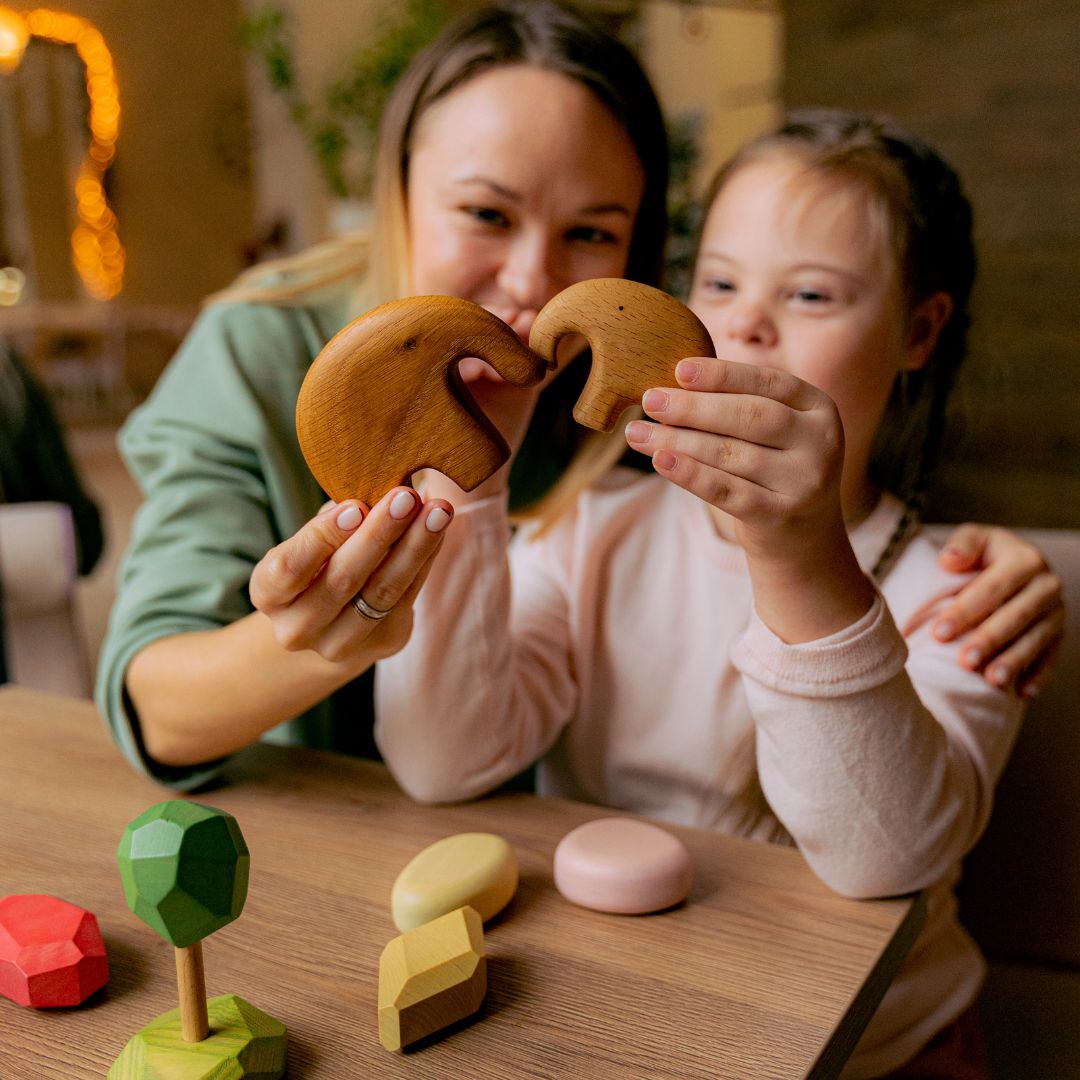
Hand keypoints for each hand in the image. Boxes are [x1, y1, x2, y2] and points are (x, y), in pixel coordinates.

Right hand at [249, 488, 451, 664]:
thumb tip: (376, 490)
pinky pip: (407, 597)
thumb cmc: (316, 563)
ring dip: (414, 548)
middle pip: (342, 580)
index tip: (355, 506)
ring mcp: (339, 644)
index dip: (322, 537)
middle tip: (405, 497)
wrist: (328, 623)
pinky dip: (425, 560)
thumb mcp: (310, 542)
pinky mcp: (382, 644)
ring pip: (382, 592)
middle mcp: (297, 628)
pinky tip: (438, 531)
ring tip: (437, 512)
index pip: (290, 567)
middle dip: (378, 534)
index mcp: (268, 594)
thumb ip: (334, 521)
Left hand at [626, 356, 873, 642]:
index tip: (679, 370)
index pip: (768, 382)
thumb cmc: (772, 470)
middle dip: (694, 408)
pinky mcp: (783, 515)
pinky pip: (728, 491)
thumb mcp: (772, 434)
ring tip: (638, 433)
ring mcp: (805, 481)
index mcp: (819, 408)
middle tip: (650, 401)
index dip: (722, 375)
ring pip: (732, 454)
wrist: (803, 539)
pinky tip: (661, 461)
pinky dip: (691, 475)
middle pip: (750, 416)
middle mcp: (821, 441)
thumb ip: (737, 406)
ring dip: (679, 441)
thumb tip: (671, 386)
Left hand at [932, 523, 1064, 696]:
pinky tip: (1022, 692)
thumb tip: (948, 560)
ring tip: (991, 681)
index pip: (992, 588)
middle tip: (964, 661)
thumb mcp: (974, 538)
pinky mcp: (1059, 635)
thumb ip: (962, 545)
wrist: (1014, 565)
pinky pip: (1052, 657)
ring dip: (1014, 661)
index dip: (965, 611)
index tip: (939, 632)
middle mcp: (1047, 585)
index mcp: (1025, 559)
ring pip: (1036, 640)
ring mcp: (1056, 612)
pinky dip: (1039, 675)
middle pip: (1015, 616)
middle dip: (989, 640)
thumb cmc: (984, 554)